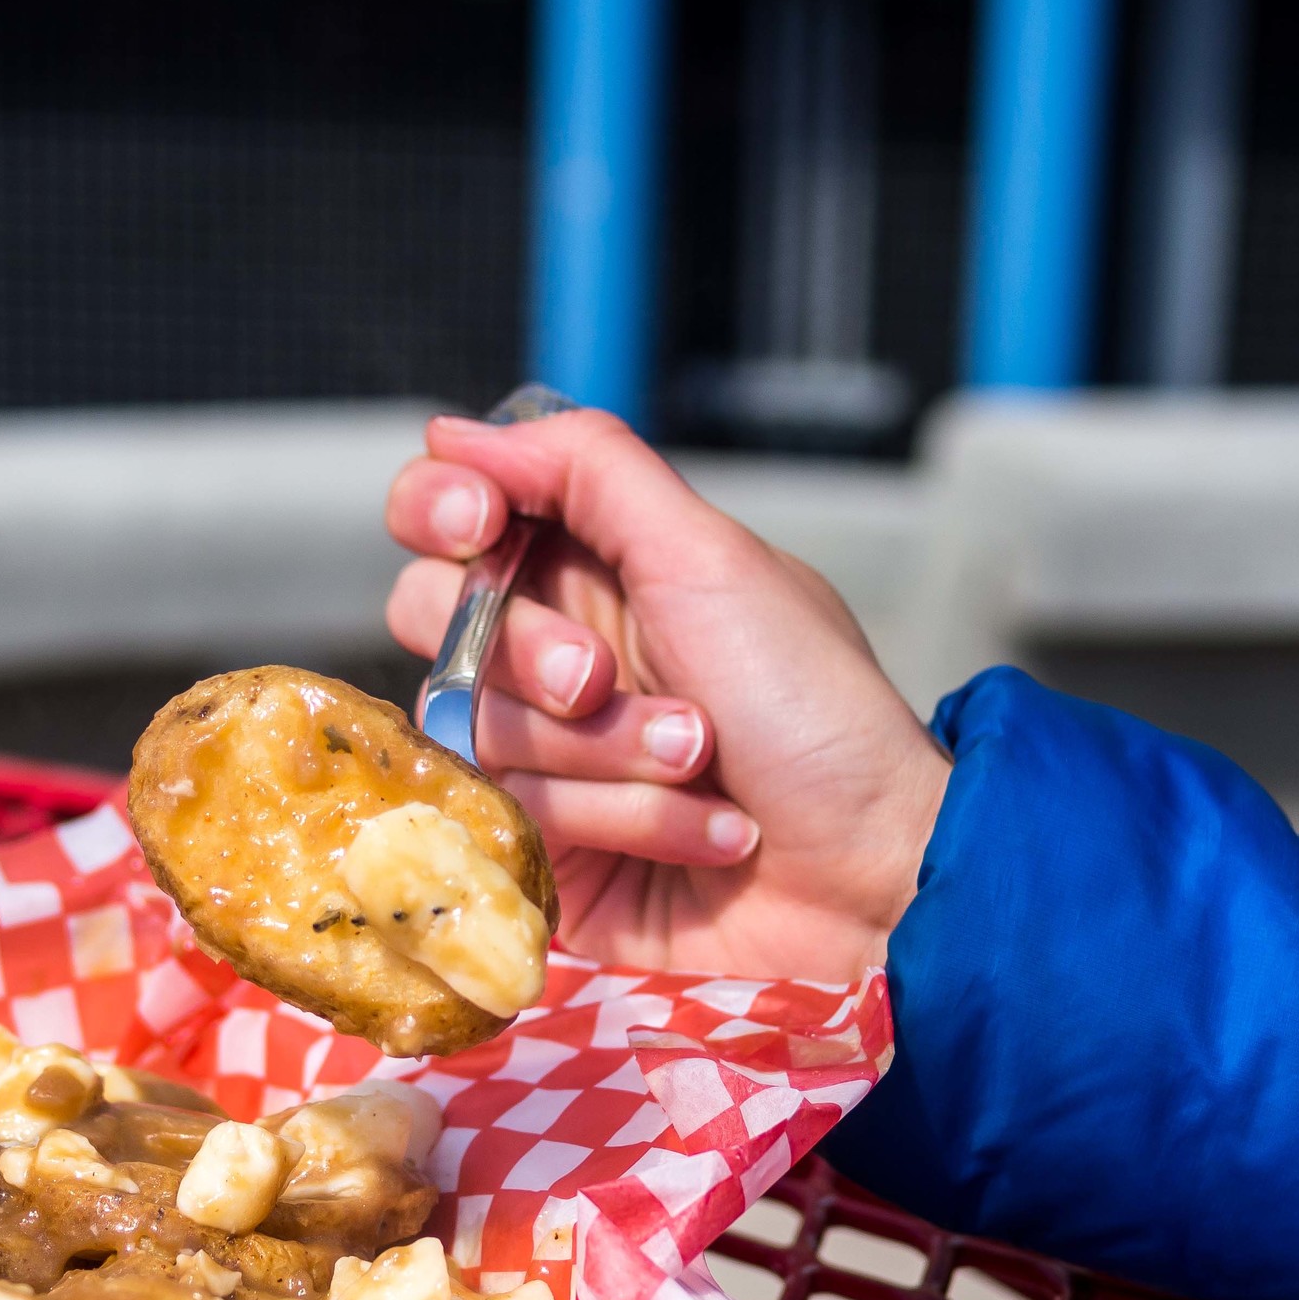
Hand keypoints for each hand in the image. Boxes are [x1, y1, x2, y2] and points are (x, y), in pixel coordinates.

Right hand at [386, 410, 951, 982]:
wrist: (867, 870)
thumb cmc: (811, 708)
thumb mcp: (711, 559)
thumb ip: (587, 470)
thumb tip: (458, 429)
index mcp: (592, 564)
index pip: (445, 507)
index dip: (439, 506)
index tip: (480, 525)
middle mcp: (551, 647)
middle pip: (431, 610)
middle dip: (527, 649)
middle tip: (600, 678)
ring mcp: (542, 749)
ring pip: (473, 721)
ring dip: (605, 749)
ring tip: (702, 762)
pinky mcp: (542, 843)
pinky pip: (514, 811)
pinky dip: (624, 817)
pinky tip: (704, 831)